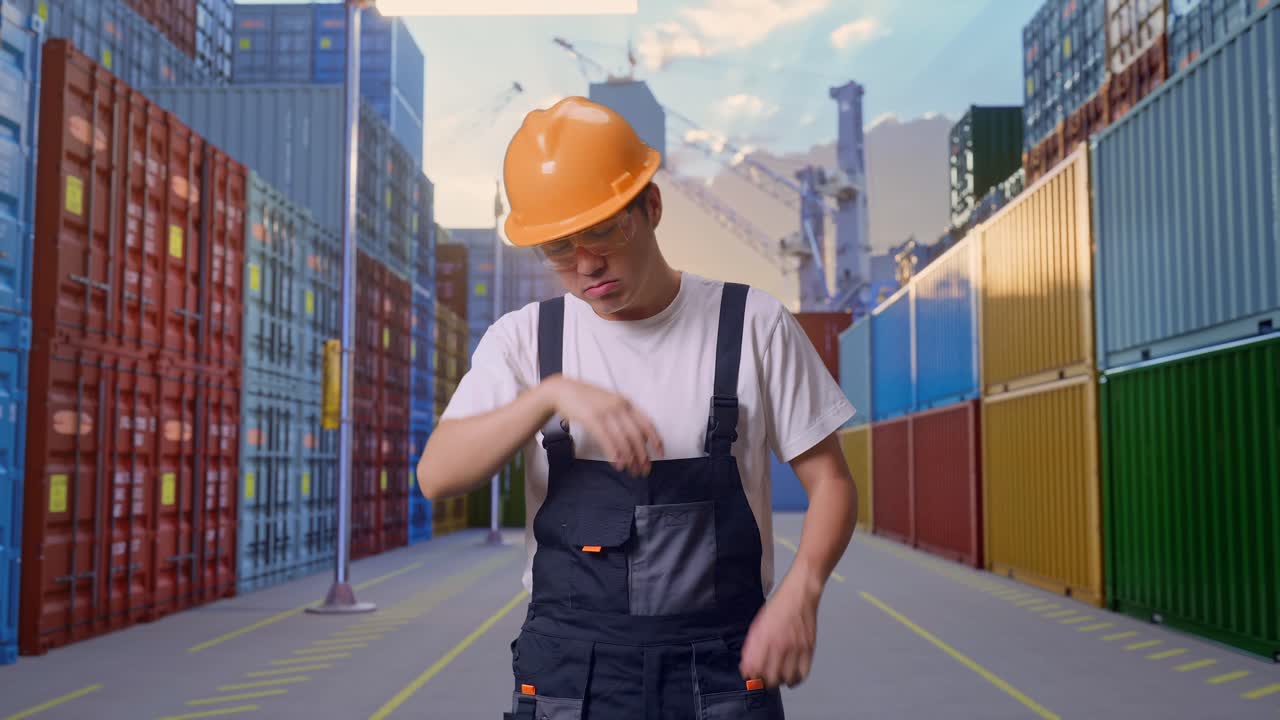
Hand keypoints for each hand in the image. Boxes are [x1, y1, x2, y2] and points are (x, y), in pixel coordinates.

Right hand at [545, 376, 663, 474]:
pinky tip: (617, 464)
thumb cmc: (586, 399)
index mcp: (626, 402)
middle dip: (643, 455)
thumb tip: (638, 437)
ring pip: (623, 439)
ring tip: (632, 471)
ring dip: (630, 458)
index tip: (660, 454)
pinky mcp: (591, 418)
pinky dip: (614, 453)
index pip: (646, 422)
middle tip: (645, 470)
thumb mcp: (610, 403)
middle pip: (636, 435)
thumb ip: (623, 417)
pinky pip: (606, 439)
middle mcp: (619, 406)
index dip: (656, 439)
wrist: (562, 390)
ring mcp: (605, 412)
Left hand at [739, 568, 820, 687]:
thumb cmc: (777, 608)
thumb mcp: (758, 625)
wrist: (799, 595)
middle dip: (765, 682)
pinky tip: (791, 676)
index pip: (755, 669)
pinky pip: (803, 674)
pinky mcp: (809, 649)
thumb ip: (751, 647)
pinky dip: (796, 680)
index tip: (751, 676)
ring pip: (787, 679)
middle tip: (764, 679)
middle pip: (771, 678)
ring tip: (778, 677)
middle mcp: (780, 645)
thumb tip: (746, 667)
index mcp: (764, 638)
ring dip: (780, 681)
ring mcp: (796, 648)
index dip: (752, 676)